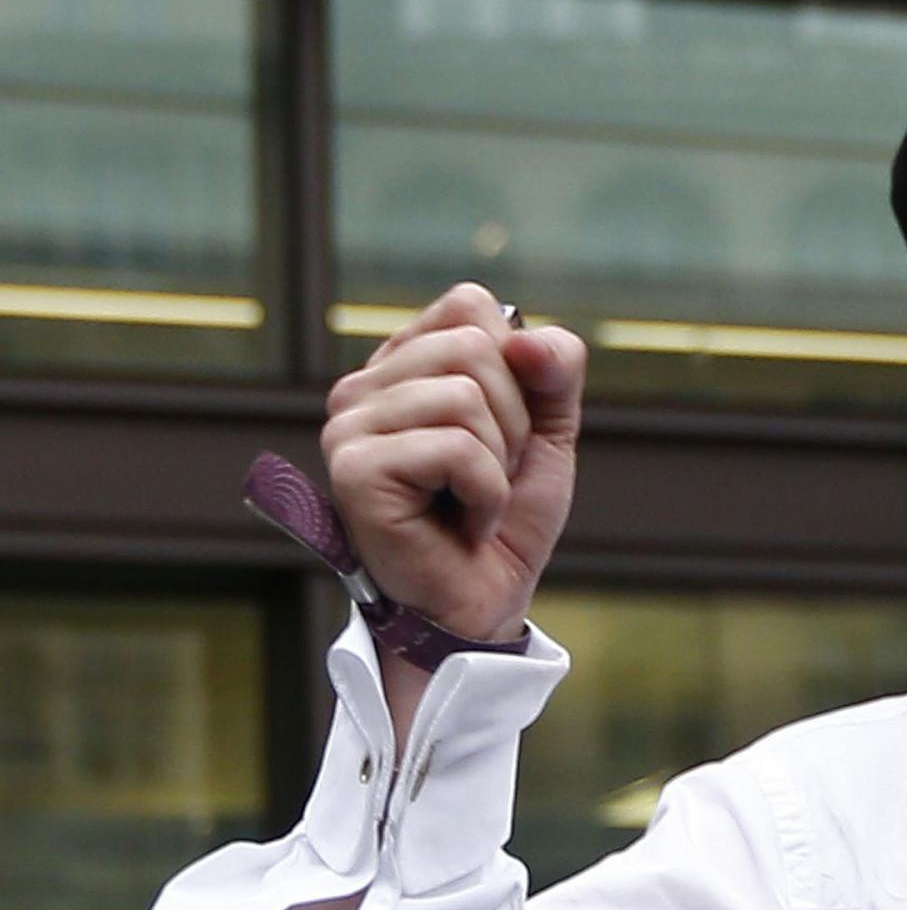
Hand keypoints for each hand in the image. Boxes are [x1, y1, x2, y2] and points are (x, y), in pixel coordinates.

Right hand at [318, 281, 588, 643]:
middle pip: (474, 345)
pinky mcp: (355, 468)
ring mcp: (349, 425)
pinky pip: (456, 448)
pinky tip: (462, 524)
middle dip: (514, 421)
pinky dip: (485, 495)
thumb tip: (528, 337)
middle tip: (489, 476)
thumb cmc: (503, 520)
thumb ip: (554, 371)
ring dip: (499, 463)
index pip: (470, 305)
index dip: (516, 369)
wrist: (483, 603)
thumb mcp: (547, 433)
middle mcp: (363, 386)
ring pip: (467, 396)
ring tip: (472, 502)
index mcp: (401, 364)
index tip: (503, 431)